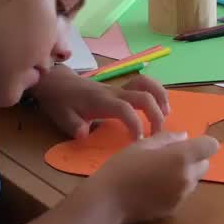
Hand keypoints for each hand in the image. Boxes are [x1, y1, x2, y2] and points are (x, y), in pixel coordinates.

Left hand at [29, 67, 169, 139]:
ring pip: (147, 84)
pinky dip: (157, 92)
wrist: (57, 81)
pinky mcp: (122, 88)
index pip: (125, 110)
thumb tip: (84, 134)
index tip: (139, 142)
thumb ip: (73, 125)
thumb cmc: (61, 101)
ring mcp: (120, 88)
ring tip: (166, 115)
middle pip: (144, 96)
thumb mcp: (61, 115)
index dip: (135, 125)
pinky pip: (145, 84)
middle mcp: (115, 92)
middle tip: (158, 135)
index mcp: (102, 101)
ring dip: (161, 98)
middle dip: (156, 114)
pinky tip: (160, 106)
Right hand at [84, 132, 219, 223]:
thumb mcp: (142, 145)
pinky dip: (176, 188)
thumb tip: (185, 136)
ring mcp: (182, 195)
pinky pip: (183, 193)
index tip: (187, 144)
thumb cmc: (122, 167)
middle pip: (205, 164)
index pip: (211, 146)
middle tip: (169, 157)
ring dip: (186, 174)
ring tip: (159, 173)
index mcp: (182, 157)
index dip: (202, 143)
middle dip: (194, 159)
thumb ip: (167, 139)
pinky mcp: (174, 209)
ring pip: (195, 179)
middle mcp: (187, 177)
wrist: (107, 202)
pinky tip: (155, 187)